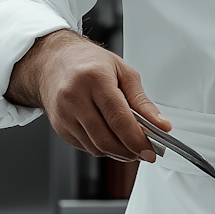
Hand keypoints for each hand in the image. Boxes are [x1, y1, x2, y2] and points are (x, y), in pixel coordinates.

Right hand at [5, 29, 167, 161]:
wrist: (54, 60)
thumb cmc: (90, 62)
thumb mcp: (123, 71)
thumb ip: (142, 101)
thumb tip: (160, 125)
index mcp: (94, 79)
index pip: (119, 119)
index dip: (137, 140)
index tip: (151, 150)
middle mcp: (74, 97)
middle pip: (106, 138)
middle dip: (130, 151)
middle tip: (145, 152)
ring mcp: (64, 114)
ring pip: (96, 147)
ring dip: (117, 153)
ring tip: (131, 145)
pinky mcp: (59, 126)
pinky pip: (85, 147)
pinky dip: (103, 148)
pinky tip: (112, 139)